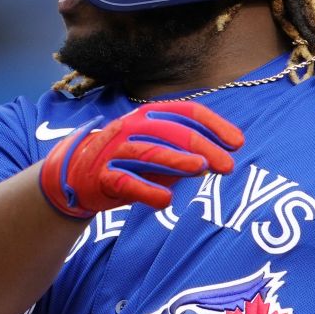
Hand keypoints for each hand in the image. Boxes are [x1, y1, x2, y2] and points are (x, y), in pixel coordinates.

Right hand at [38, 101, 242, 218]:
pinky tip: (166, 201)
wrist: (76, 174)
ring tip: (201, 169)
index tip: (238, 143)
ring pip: (148, 152)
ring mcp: (115, 151)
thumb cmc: (129, 161)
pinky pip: (125, 183)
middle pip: (172, 132)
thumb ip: (187, 151)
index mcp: (149, 116)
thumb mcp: (160, 150)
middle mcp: (132, 128)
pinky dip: (146, 191)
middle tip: (228, 166)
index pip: (186, 112)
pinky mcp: (101, 177)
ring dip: (176, 160)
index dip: (214, 125)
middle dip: (203, 147)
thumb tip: (224, 156)